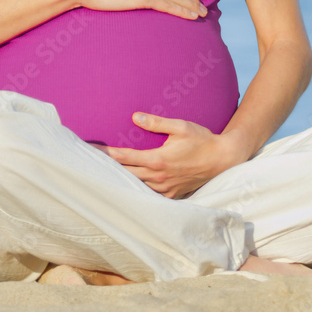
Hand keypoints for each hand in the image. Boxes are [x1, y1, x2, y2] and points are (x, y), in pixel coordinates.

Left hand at [104, 114, 247, 198]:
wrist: (222, 158)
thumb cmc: (202, 140)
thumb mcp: (181, 126)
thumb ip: (157, 123)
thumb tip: (135, 117)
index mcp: (158, 160)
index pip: (125, 157)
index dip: (106, 154)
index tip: (91, 150)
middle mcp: (159, 177)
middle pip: (125, 174)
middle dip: (106, 168)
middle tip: (88, 163)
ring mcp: (165, 188)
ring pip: (134, 186)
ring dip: (119, 180)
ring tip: (103, 174)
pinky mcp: (171, 194)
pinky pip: (148, 194)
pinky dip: (135, 189)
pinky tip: (126, 185)